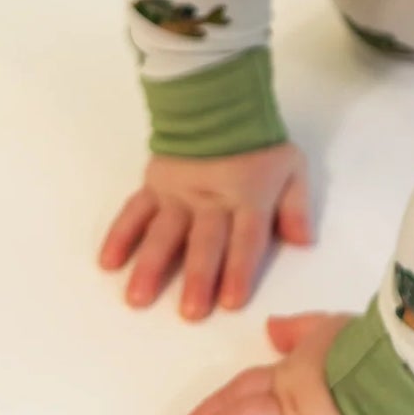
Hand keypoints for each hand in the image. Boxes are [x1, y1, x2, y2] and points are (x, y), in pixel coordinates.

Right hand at [98, 142, 314, 318]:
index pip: (245, 238)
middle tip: (190, 312)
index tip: (231, 301)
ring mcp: (178, 194)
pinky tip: (108, 262)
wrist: (218, 102)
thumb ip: (296, 206)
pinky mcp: (154, 185)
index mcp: (247, 197)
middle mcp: (210, 200)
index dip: (240, 269)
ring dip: (151, 265)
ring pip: (163, 231)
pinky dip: (120, 235)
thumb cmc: (258, 142)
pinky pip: (134, 211)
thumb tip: (304, 242)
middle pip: (205, 241)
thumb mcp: (291, 167)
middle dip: (198, 276)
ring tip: (138, 298)